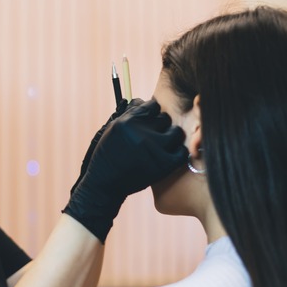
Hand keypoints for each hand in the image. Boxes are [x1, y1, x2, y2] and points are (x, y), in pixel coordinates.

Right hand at [63, 99, 187, 241]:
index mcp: (127, 123)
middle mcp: (141, 133)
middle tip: (153, 136)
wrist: (104, 185)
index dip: (152, 113)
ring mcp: (154, 149)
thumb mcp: (111, 130)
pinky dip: (177, 153)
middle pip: (165, 118)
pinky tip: (169, 156)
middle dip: (160, 126)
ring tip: (162, 146)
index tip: (149, 121)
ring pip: (176, 132)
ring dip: (171, 137)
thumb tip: (143, 101)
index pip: (152, 105)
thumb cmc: (107, 156)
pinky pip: (181, 152)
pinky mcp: (163, 165)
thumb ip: (128, 114)